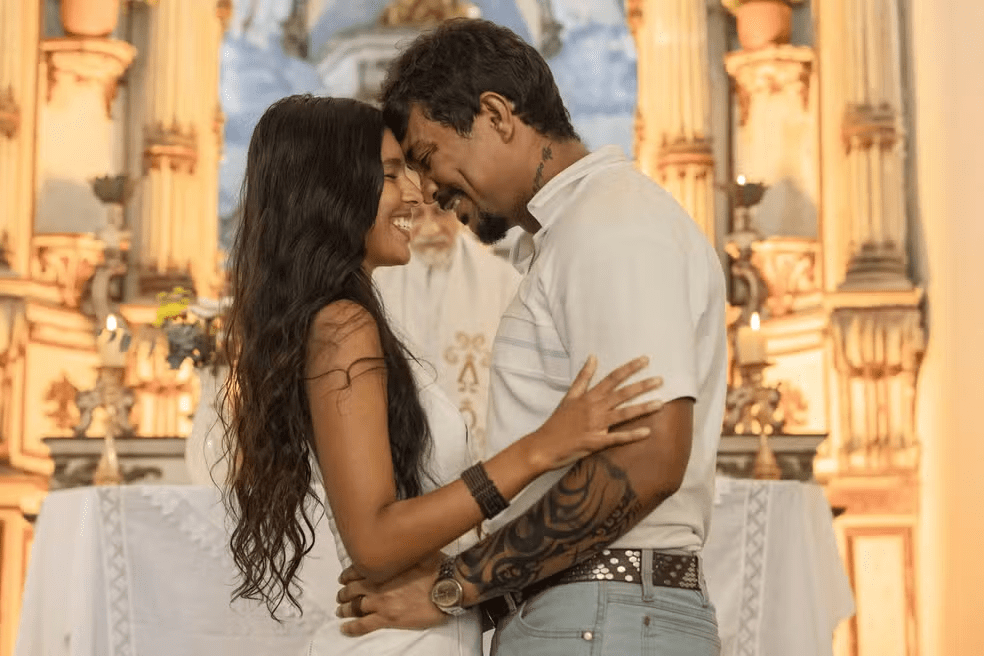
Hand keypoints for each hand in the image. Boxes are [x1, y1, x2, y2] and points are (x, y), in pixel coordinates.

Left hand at [336, 552, 447, 636]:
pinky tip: (344, 628)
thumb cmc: (437, 569)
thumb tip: (408, 537)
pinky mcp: (387, 619)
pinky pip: (363, 625)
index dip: (347, 575)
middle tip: (341, 595)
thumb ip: (408, 547)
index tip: (344, 577)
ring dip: (345, 608)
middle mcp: (378, 585)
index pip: (357, 570)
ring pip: (354, 607)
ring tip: (341, 610)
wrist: (446, 589)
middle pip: (352, 589)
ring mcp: (381, 603)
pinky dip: (351, 627)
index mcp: (384, 568)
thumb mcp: (420, 550)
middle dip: (344, 592)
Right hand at [527, 355, 663, 471]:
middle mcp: (594, 408)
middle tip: (661, 379)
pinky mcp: (596, 442)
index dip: (629, 368)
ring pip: (624, 414)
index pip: (612, 378)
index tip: (645, 360)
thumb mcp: (569, 396)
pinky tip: (647, 432)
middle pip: (622, 394)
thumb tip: (593, 357)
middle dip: (642, 386)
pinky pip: (617, 438)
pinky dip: (632, 435)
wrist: (543, 446)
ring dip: (643, 408)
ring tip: (661, 403)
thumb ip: (583, 377)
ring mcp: (595, 425)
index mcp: (588, 397)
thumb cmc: (557, 422)